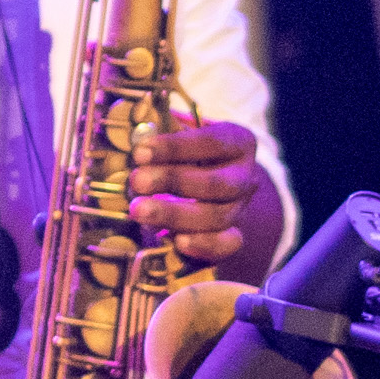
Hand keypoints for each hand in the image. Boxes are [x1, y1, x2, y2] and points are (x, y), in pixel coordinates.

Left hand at [130, 118, 272, 273]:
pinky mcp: (234, 235)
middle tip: (137, 181)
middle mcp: (245, 176)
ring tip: (138, 211)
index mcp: (238, 142)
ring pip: (217, 216)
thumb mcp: (174, 133)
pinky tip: (177, 242)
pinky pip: (227, 244)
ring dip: (174, 215)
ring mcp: (241, 208)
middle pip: (216, 183)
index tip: (140, 152)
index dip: (175, 147)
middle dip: (173, 182)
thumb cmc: (182, 149)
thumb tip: (134, 139)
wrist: (203, 179)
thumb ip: (158, 133)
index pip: (212, 142)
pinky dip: (204, 245)